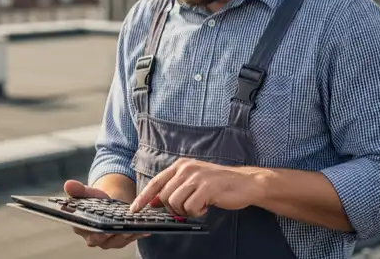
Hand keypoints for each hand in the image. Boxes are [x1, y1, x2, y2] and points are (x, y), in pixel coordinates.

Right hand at [63, 179, 149, 248]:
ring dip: (127, 234)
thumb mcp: (89, 193)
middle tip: (122, 228)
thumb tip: (67, 185)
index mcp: (81, 227)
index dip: (93, 230)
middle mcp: (93, 238)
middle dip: (112, 234)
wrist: (108, 202)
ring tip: (136, 227)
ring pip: (118, 240)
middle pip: (102, 239)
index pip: (86, 231)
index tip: (101, 228)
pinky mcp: (121, 241)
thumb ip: (79, 190)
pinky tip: (145, 228)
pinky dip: (137, 233)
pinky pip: (130, 239)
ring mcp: (108, 242)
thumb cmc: (96, 199)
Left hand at [129, 158, 265, 217]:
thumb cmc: (219, 184)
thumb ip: (174, 189)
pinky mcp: (207, 187)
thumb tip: (154, 202)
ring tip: (199, 205)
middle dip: (173, 209)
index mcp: (180, 166)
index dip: (143, 197)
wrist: (246, 183)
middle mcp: (186, 168)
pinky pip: (190, 208)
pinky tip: (207, 206)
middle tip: (187, 209)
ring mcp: (196, 177)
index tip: (134, 209)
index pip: (155, 182)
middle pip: (164, 197)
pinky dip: (197, 212)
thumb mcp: (193, 182)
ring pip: (175, 203)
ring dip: (186, 211)